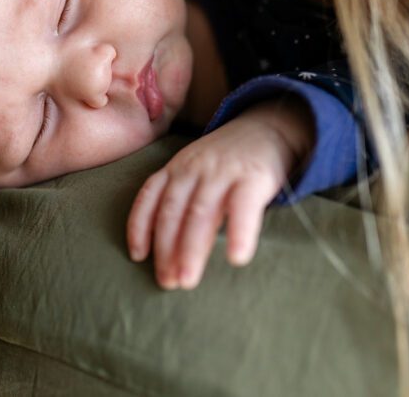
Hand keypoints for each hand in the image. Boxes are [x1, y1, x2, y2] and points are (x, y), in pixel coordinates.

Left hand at [126, 98, 311, 289]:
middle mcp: (195, 168)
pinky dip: (238, 233)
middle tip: (166, 282)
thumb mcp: (197, 169)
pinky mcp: (254, 176)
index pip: (150, 196)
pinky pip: (243, 207)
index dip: (139, 226)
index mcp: (178, 167)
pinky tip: (236, 258)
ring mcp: (223, 171)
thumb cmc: (230, 160)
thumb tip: (168, 248)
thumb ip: (182, 197)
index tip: (137, 256)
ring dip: (191, 249)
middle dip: (166, 249)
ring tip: (187, 280)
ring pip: (201, 213)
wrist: (271, 125)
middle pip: (173, 211)